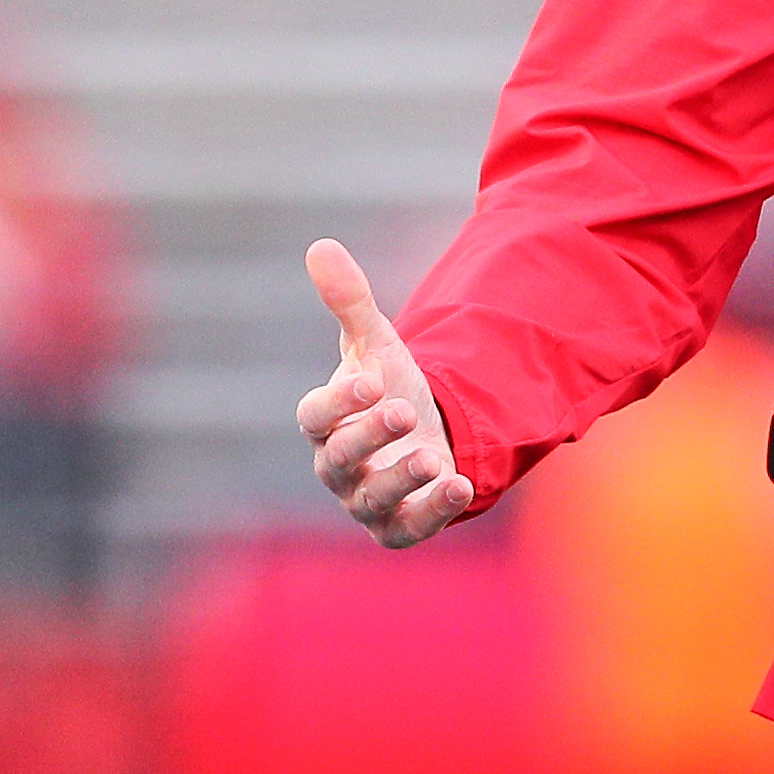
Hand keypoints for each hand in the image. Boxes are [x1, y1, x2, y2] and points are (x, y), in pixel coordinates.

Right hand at [295, 238, 472, 545]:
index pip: (314, 417)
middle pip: (340, 458)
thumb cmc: (388, 388)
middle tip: (404, 410)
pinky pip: (408, 528)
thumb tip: (320, 246)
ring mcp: (367, 499)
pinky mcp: (399, 525)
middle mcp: (338, 465)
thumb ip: (350, 303)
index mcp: (324, 422)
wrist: (428, 432)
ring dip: (401, 479)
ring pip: (371, 499)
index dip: (338, 402)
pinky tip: (459, 486)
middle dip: (370, 436)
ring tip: (433, 457)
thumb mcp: (376, 344)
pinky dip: (431, 512)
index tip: (371, 380)